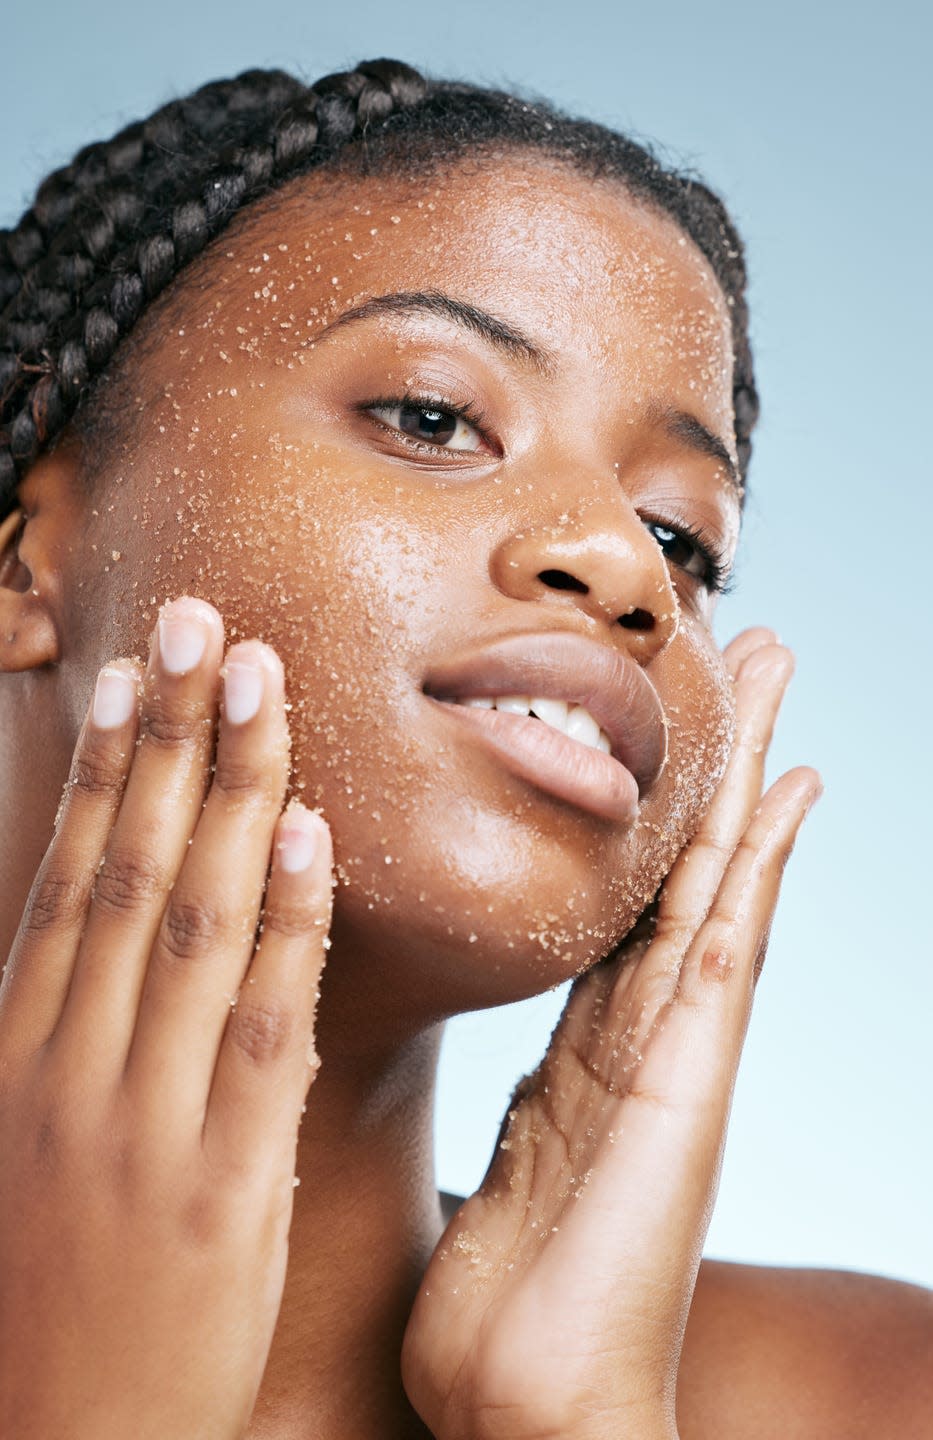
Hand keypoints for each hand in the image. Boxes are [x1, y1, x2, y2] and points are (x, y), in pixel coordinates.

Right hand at [0, 598, 332, 1439]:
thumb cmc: (43, 1297)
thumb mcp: (24, 1147)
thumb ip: (60, 1029)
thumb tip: (89, 919)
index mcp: (17, 1051)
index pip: (70, 874)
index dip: (105, 763)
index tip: (137, 667)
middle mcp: (67, 1063)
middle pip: (127, 864)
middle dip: (169, 734)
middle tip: (203, 619)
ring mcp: (141, 1118)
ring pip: (191, 918)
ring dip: (228, 788)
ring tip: (259, 679)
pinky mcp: (220, 1180)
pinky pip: (262, 1025)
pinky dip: (286, 923)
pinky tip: (307, 833)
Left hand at [401, 629, 821, 1439]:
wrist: (535, 1412)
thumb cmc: (508, 1310)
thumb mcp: (510, 1167)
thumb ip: (529, 1106)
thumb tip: (517, 1069)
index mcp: (591, 1053)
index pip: (627, 908)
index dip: (649, 819)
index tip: (661, 732)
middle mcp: (644, 1038)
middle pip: (682, 870)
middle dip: (715, 766)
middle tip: (745, 656)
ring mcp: (677, 1056)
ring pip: (715, 881)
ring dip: (746, 776)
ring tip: (774, 674)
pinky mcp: (690, 1082)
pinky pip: (725, 947)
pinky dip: (759, 866)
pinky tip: (789, 791)